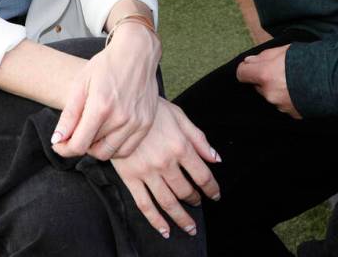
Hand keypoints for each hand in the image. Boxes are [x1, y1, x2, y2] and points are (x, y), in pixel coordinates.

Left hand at [52, 23, 160, 159]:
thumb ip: (69, 115)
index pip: (78, 145)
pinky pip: (127, 150)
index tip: (59, 144)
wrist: (136, 52)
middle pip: (93, 149)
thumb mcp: (80, 84)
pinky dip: (114, 147)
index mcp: (101, 106)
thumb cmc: (106, 65)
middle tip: (77, 131)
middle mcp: (121, 118)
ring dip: (97, 147)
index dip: (64, 149)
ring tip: (93, 130)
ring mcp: (136, 122)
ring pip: (109, 152)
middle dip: (80, 144)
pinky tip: (109, 133)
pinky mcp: (146, 123)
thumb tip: (57, 140)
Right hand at [112, 99, 220, 238]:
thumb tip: (216, 159)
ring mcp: (147, 172)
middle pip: (185, 191)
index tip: (215, 195)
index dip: (212, 189)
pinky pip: (144, 205)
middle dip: (195, 200)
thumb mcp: (179, 116)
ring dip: (181, 218)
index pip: (202, 175)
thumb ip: (199, 139)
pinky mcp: (130, 178)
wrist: (121, 107)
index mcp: (180, 146)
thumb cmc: (152, 109)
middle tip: (198, 204)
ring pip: (168, 202)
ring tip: (189, 227)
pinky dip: (156, 221)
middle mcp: (165, 162)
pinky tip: (165, 229)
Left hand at [236, 45, 301, 118]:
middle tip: (281, 71)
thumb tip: (249, 61)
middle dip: (265, 79)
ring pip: (271, 95)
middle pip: (258, 85)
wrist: (333, 80)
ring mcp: (280, 105)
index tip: (251, 67)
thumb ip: (263, 56)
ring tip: (295, 81)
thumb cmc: (308, 60)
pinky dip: (289, 98)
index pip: (242, 74)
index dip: (246, 70)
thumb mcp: (283, 50)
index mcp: (264, 75)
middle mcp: (269, 93)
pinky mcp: (292, 114)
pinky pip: (284, 104)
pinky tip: (301, 90)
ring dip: (278, 89)